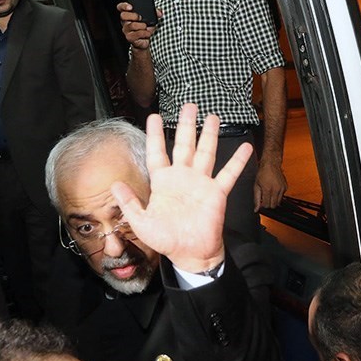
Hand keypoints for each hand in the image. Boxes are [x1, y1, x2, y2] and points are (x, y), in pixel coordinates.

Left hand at [110, 103, 252, 273]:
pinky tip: (246, 147)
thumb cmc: (166, 240)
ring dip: (209, 135)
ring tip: (212, 116)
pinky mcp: (217, 192)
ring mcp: (201, 183)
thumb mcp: (141, 222)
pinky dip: (238, 161)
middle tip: (189, 106)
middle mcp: (183, 178)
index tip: (154, 117)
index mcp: (163, 182)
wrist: (190, 254)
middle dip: (186, 125)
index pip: (157, 153)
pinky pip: (228, 174)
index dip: (155, 135)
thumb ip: (129, 203)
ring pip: (206, 153)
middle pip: (184, 145)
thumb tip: (114, 184)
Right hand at [117, 1, 161, 49]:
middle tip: (140, 18)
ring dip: (142, 26)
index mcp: (128, 15)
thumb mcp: (151, 19)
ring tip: (146, 27)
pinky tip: (147, 33)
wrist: (145, 41)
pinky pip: (137, 33)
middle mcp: (125, 22)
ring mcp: (126, 30)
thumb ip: (155, 13)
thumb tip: (160, 12)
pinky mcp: (130, 37)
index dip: (123, 6)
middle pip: (123, 15)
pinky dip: (145, 33)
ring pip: (132, 25)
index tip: (130, 7)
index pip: (120, 8)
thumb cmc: (145, 29)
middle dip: (134, 16)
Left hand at [255, 161, 286, 210]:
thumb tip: (256, 210)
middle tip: (264, 197)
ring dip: (273, 200)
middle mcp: (276, 189)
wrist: (271, 164)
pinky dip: (278, 195)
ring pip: (278, 202)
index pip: (266, 205)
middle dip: (268, 203)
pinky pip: (282, 196)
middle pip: (273, 206)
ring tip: (269, 193)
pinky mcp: (285, 187)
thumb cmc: (262, 173)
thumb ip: (256, 199)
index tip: (261, 201)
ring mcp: (282, 188)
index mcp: (267, 189)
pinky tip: (273, 189)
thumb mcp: (256, 186)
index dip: (263, 205)